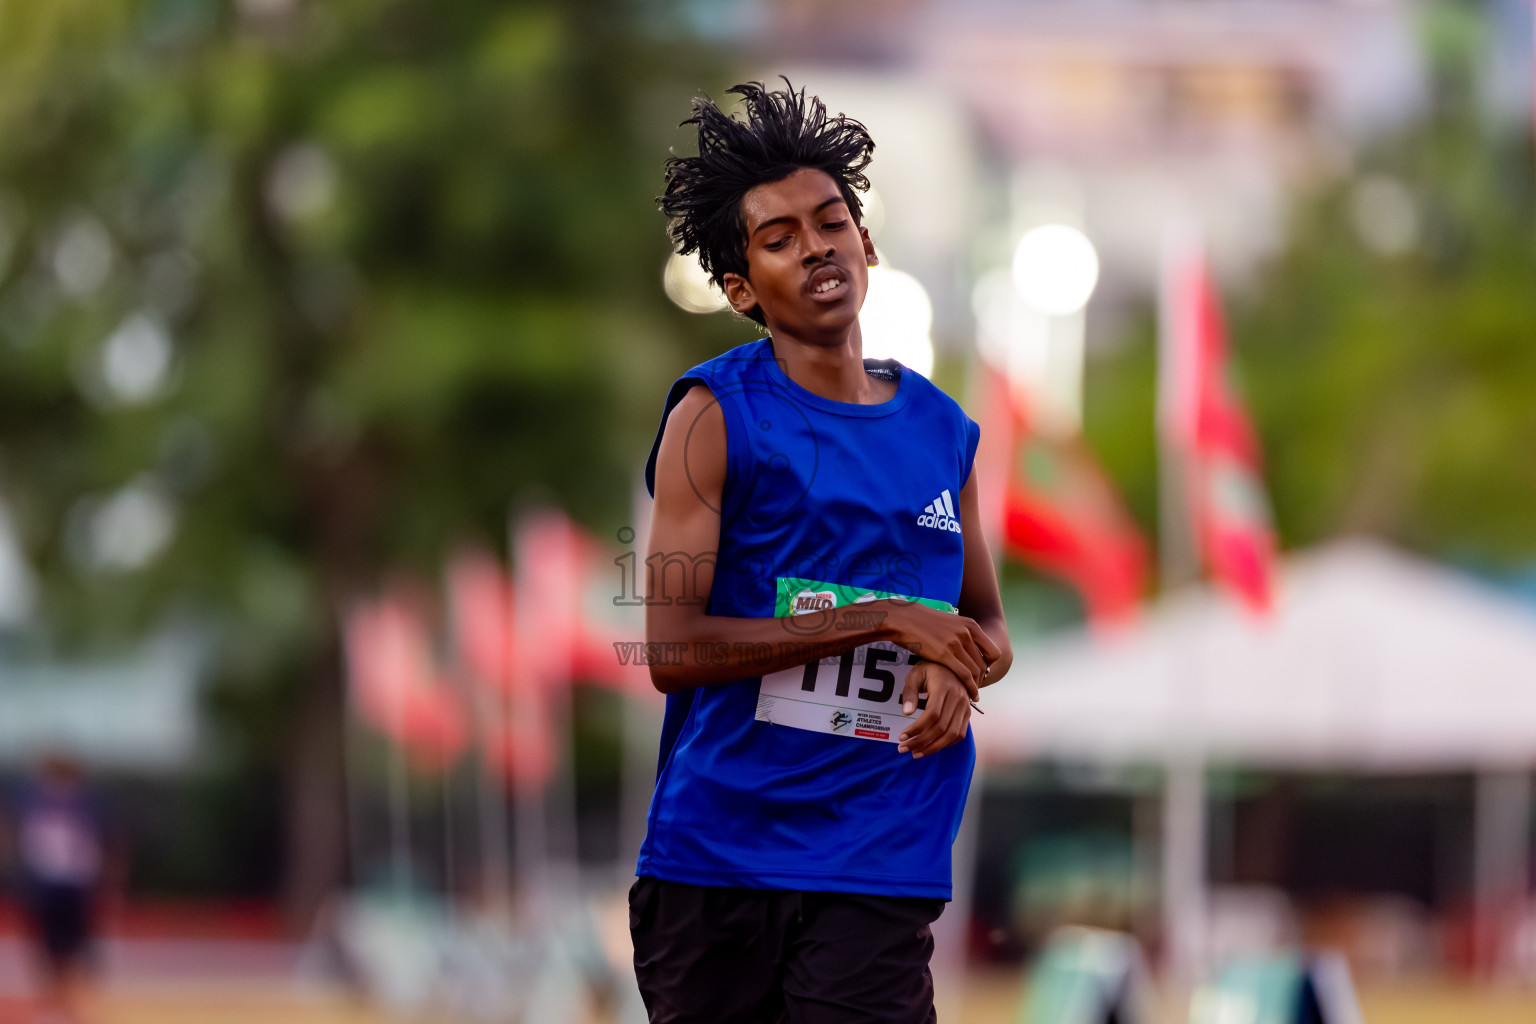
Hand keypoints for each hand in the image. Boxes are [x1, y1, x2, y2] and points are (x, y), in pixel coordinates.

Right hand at [878, 601, 997, 696]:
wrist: (904, 619)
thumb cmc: (923, 622)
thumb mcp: (950, 623)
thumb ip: (962, 634)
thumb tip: (970, 647)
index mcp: (971, 625)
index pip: (994, 651)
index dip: (990, 666)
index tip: (981, 673)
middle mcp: (967, 633)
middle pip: (984, 664)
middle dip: (981, 679)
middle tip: (976, 688)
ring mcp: (956, 643)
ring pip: (975, 671)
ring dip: (975, 685)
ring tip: (972, 694)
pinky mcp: (944, 654)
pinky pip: (964, 675)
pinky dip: (969, 687)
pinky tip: (969, 695)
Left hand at [897, 662, 972, 758]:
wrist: (950, 664)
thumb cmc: (928, 669)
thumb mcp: (914, 675)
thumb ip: (909, 693)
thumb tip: (906, 713)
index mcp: (944, 687)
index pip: (932, 714)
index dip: (917, 729)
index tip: (901, 737)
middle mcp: (958, 698)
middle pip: (941, 728)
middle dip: (921, 742)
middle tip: (903, 749)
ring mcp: (965, 706)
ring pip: (952, 734)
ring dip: (933, 748)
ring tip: (915, 753)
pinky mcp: (968, 713)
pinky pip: (959, 734)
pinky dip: (946, 744)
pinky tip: (931, 747)